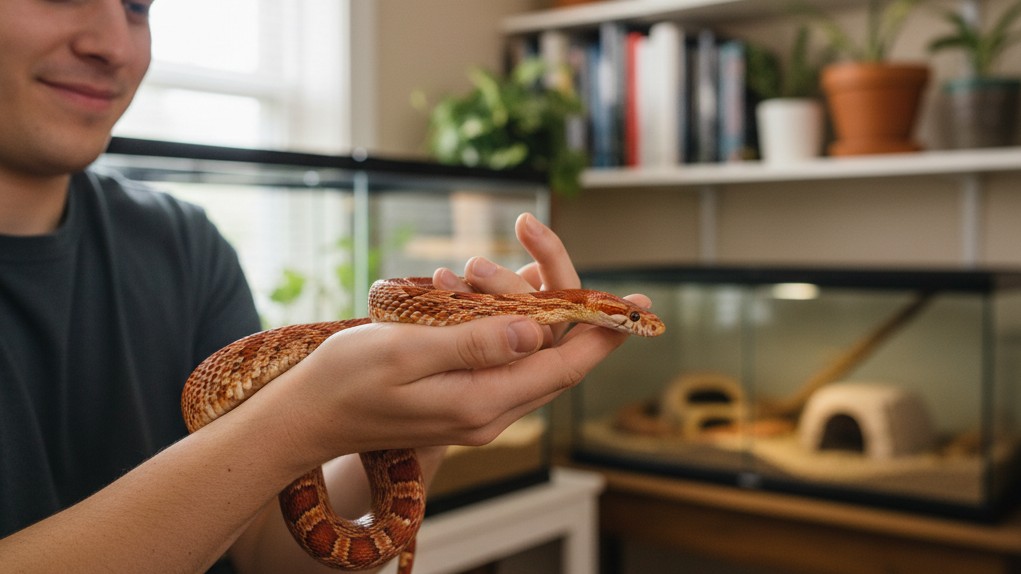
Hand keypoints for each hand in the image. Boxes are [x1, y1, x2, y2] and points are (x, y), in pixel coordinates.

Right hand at [255, 213, 649, 469]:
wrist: (305, 415)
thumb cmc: (345, 381)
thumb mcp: (405, 353)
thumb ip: (474, 344)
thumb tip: (536, 331)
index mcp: (482, 403)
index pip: (564, 366)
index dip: (602, 330)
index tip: (635, 301)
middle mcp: (490, 411)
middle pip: (552, 353)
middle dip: (550, 293)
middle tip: (531, 235)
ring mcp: (477, 406)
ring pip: (524, 348)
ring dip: (510, 298)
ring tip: (467, 268)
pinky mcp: (462, 395)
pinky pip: (497, 351)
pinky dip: (488, 314)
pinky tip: (456, 287)